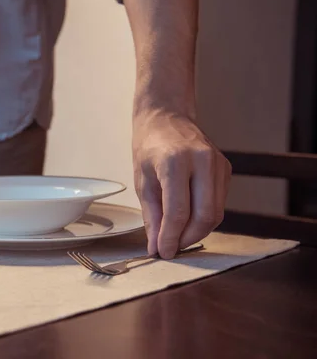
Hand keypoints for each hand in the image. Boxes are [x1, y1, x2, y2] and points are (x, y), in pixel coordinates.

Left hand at [133, 109, 231, 258]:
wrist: (166, 117)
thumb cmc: (149, 146)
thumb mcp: (142, 180)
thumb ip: (152, 215)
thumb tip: (156, 246)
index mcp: (175, 162)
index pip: (178, 211)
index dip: (171, 238)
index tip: (163, 252)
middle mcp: (202, 161)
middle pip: (204, 216)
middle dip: (187, 238)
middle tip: (171, 248)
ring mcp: (218, 164)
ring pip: (216, 213)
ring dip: (197, 231)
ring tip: (177, 236)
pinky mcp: (226, 168)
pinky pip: (219, 203)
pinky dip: (204, 217)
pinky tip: (188, 219)